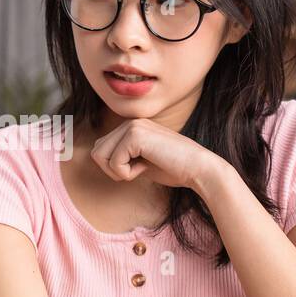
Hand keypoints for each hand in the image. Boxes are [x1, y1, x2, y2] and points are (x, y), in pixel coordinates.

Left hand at [90, 118, 225, 190]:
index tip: (138, 168)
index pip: (101, 148)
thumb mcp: (141, 161)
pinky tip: (146, 168)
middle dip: (112, 169)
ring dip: (118, 171)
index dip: (114, 167)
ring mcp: (132, 126)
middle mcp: (130, 122)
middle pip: (96, 151)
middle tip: (137, 171)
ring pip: (100, 156)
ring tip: (141, 168)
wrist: (199, 169)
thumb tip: (97, 157)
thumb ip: (122, 156)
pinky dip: (126, 173)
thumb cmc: (174, 169)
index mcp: (132, 126)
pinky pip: (113, 162)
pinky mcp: (135, 135)